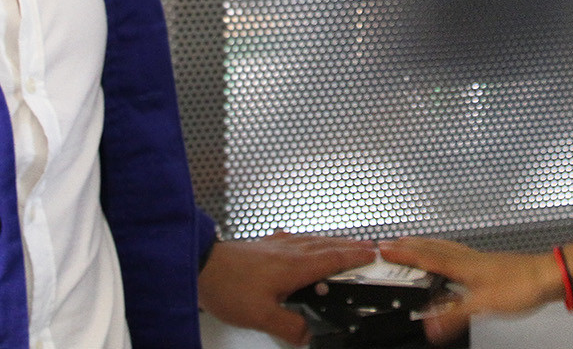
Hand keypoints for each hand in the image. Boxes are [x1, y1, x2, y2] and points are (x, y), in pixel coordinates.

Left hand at [199, 230, 376, 343]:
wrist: (200, 265)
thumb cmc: (227, 287)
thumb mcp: (260, 316)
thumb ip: (289, 326)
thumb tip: (309, 334)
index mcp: (295, 266)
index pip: (333, 259)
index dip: (355, 257)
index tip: (373, 254)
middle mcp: (289, 250)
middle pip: (328, 245)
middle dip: (351, 246)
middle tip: (369, 247)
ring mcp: (276, 245)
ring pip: (313, 240)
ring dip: (334, 242)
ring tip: (346, 245)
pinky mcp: (264, 245)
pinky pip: (297, 239)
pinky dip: (311, 240)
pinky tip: (304, 242)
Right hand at [379, 237, 560, 343]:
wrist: (548, 276)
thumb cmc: (521, 286)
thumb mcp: (484, 306)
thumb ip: (454, 315)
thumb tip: (429, 325)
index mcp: (463, 266)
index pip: (426, 257)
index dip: (404, 254)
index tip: (384, 248)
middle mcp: (468, 258)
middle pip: (433, 248)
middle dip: (410, 245)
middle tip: (392, 243)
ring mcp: (479, 259)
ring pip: (446, 248)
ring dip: (426, 246)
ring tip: (414, 245)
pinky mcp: (488, 264)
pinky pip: (458, 253)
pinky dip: (445, 252)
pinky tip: (452, 259)